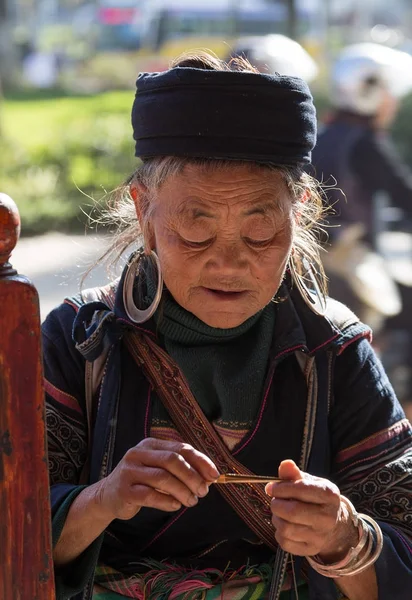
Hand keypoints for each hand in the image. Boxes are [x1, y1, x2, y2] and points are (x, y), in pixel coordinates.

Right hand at [94, 438, 218, 520]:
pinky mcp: (124, 490)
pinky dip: (167, 501)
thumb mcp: (160, 470)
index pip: (180, 448)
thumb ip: (182, 470)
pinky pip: (150, 495)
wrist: (108, 496)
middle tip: (203, 491)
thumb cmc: (141, 482)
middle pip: (172, 460)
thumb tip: (210, 477)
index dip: (200, 460)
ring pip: (162, 478)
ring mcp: (129, 471)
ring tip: (192, 501)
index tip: (214, 475)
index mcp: (151, 444)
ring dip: (182, 491)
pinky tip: (175, 505)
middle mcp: (139, 453)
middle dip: (192, 476)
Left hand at [265, 460, 357, 559]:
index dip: (281, 488)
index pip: (300, 489)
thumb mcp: (309, 482)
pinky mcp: (311, 550)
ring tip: (280, 512)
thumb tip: (285, 464)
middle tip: (275, 500)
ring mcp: (320, 537)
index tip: (271, 487)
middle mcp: (328, 517)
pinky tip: (284, 525)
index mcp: (329, 495)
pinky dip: (279, 532)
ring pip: (286, 528)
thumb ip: (294, 473)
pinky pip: (285, 543)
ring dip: (276, 518)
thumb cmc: (316, 498)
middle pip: (292, 512)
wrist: (334, 524)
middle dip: (277, 504)